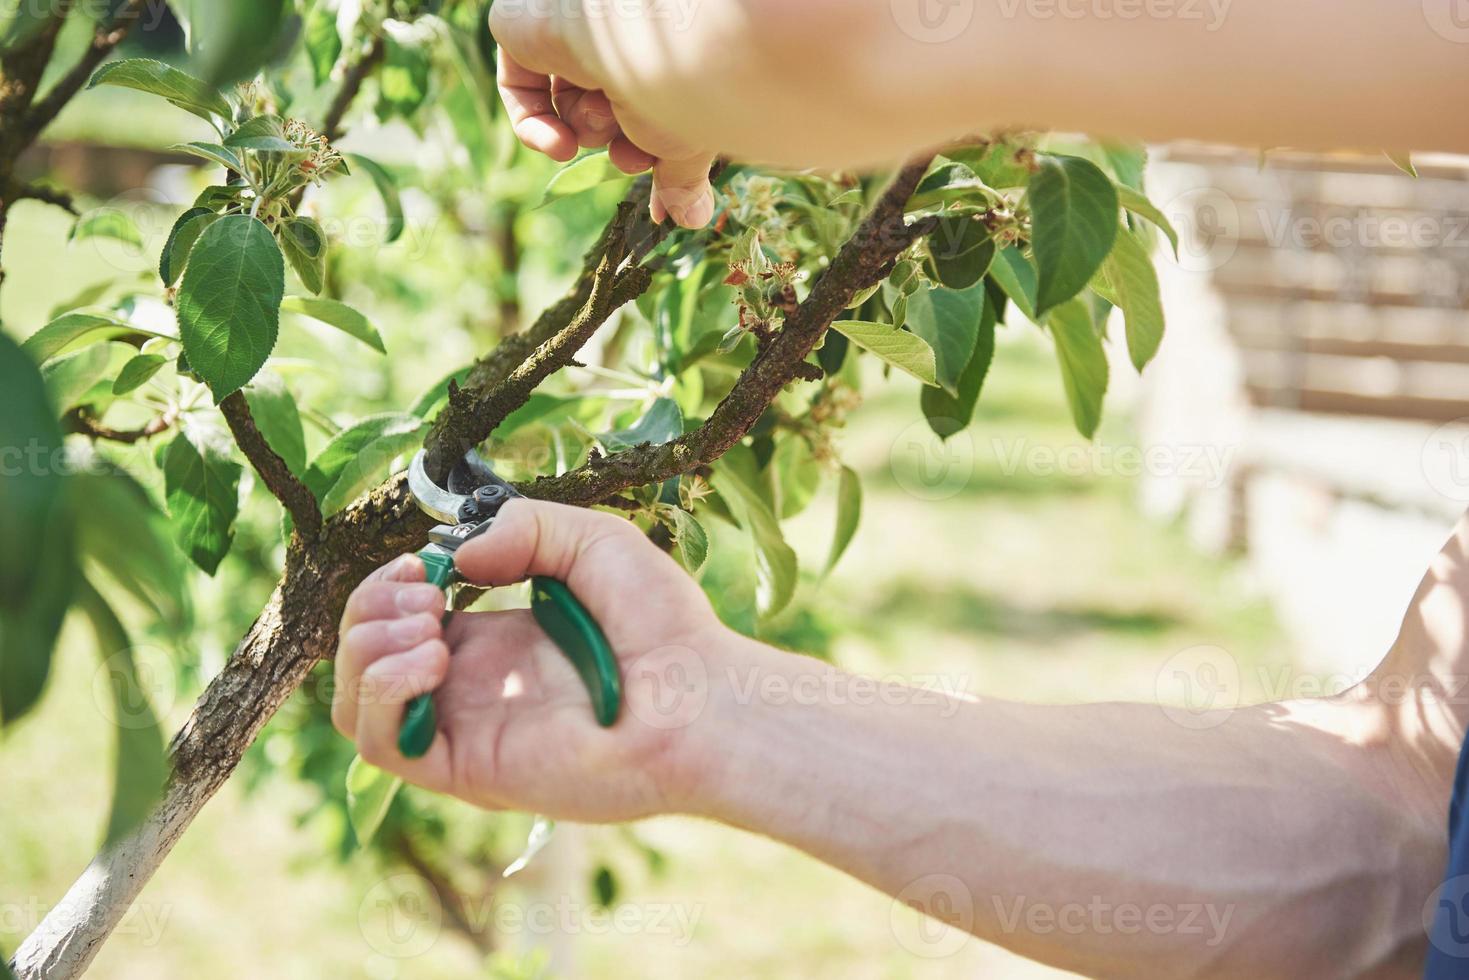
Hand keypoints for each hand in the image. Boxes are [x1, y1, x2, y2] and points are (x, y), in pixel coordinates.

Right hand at [331, 500, 729, 821]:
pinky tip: (435, 656)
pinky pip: (378, 742)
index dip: (392, 584)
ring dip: (366, 647)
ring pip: (354, 704)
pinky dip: (382, 689)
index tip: (425, 561)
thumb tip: (454, 557)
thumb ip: (523, 527)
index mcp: (494, 644)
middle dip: (370, 608)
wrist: (698, 698)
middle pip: (365, 657)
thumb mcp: (591, 541)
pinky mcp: (466, 768)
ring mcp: (465, 730)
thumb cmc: (662, 625)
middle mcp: (471, 689)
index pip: (400, 620)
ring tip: (428, 620)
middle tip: (425, 589)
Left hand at [488, 0, 717, 227]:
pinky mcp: (529, 25)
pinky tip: (559, 145)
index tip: (658, 200)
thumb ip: (681, 179)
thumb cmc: (685, 87)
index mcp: (659, 55)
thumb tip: (690, 219)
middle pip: (607, 110)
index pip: (644, 110)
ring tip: (603, 111)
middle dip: (619, 143)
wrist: (661, 36)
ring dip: (587, 126)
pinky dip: (535, 127)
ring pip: (568, 101)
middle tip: (629, 157)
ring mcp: (573, 27)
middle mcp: (618, 36)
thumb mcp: (689, 145)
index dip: (647, 155)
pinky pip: (519, 87)